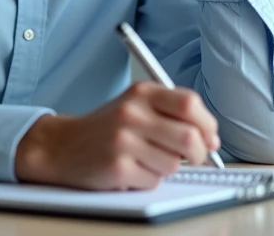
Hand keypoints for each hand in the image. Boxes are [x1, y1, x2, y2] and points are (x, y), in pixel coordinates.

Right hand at [15, 81, 220, 189]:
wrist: (63, 145)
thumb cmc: (107, 127)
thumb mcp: (136, 105)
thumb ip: (172, 112)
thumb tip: (210, 137)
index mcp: (141, 92)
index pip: (189, 103)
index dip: (207, 124)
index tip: (210, 138)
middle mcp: (132, 113)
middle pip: (189, 137)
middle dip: (199, 154)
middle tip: (193, 158)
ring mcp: (123, 140)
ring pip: (174, 164)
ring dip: (168, 168)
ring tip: (148, 160)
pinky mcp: (117, 167)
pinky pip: (154, 180)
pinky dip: (149, 180)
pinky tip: (133, 169)